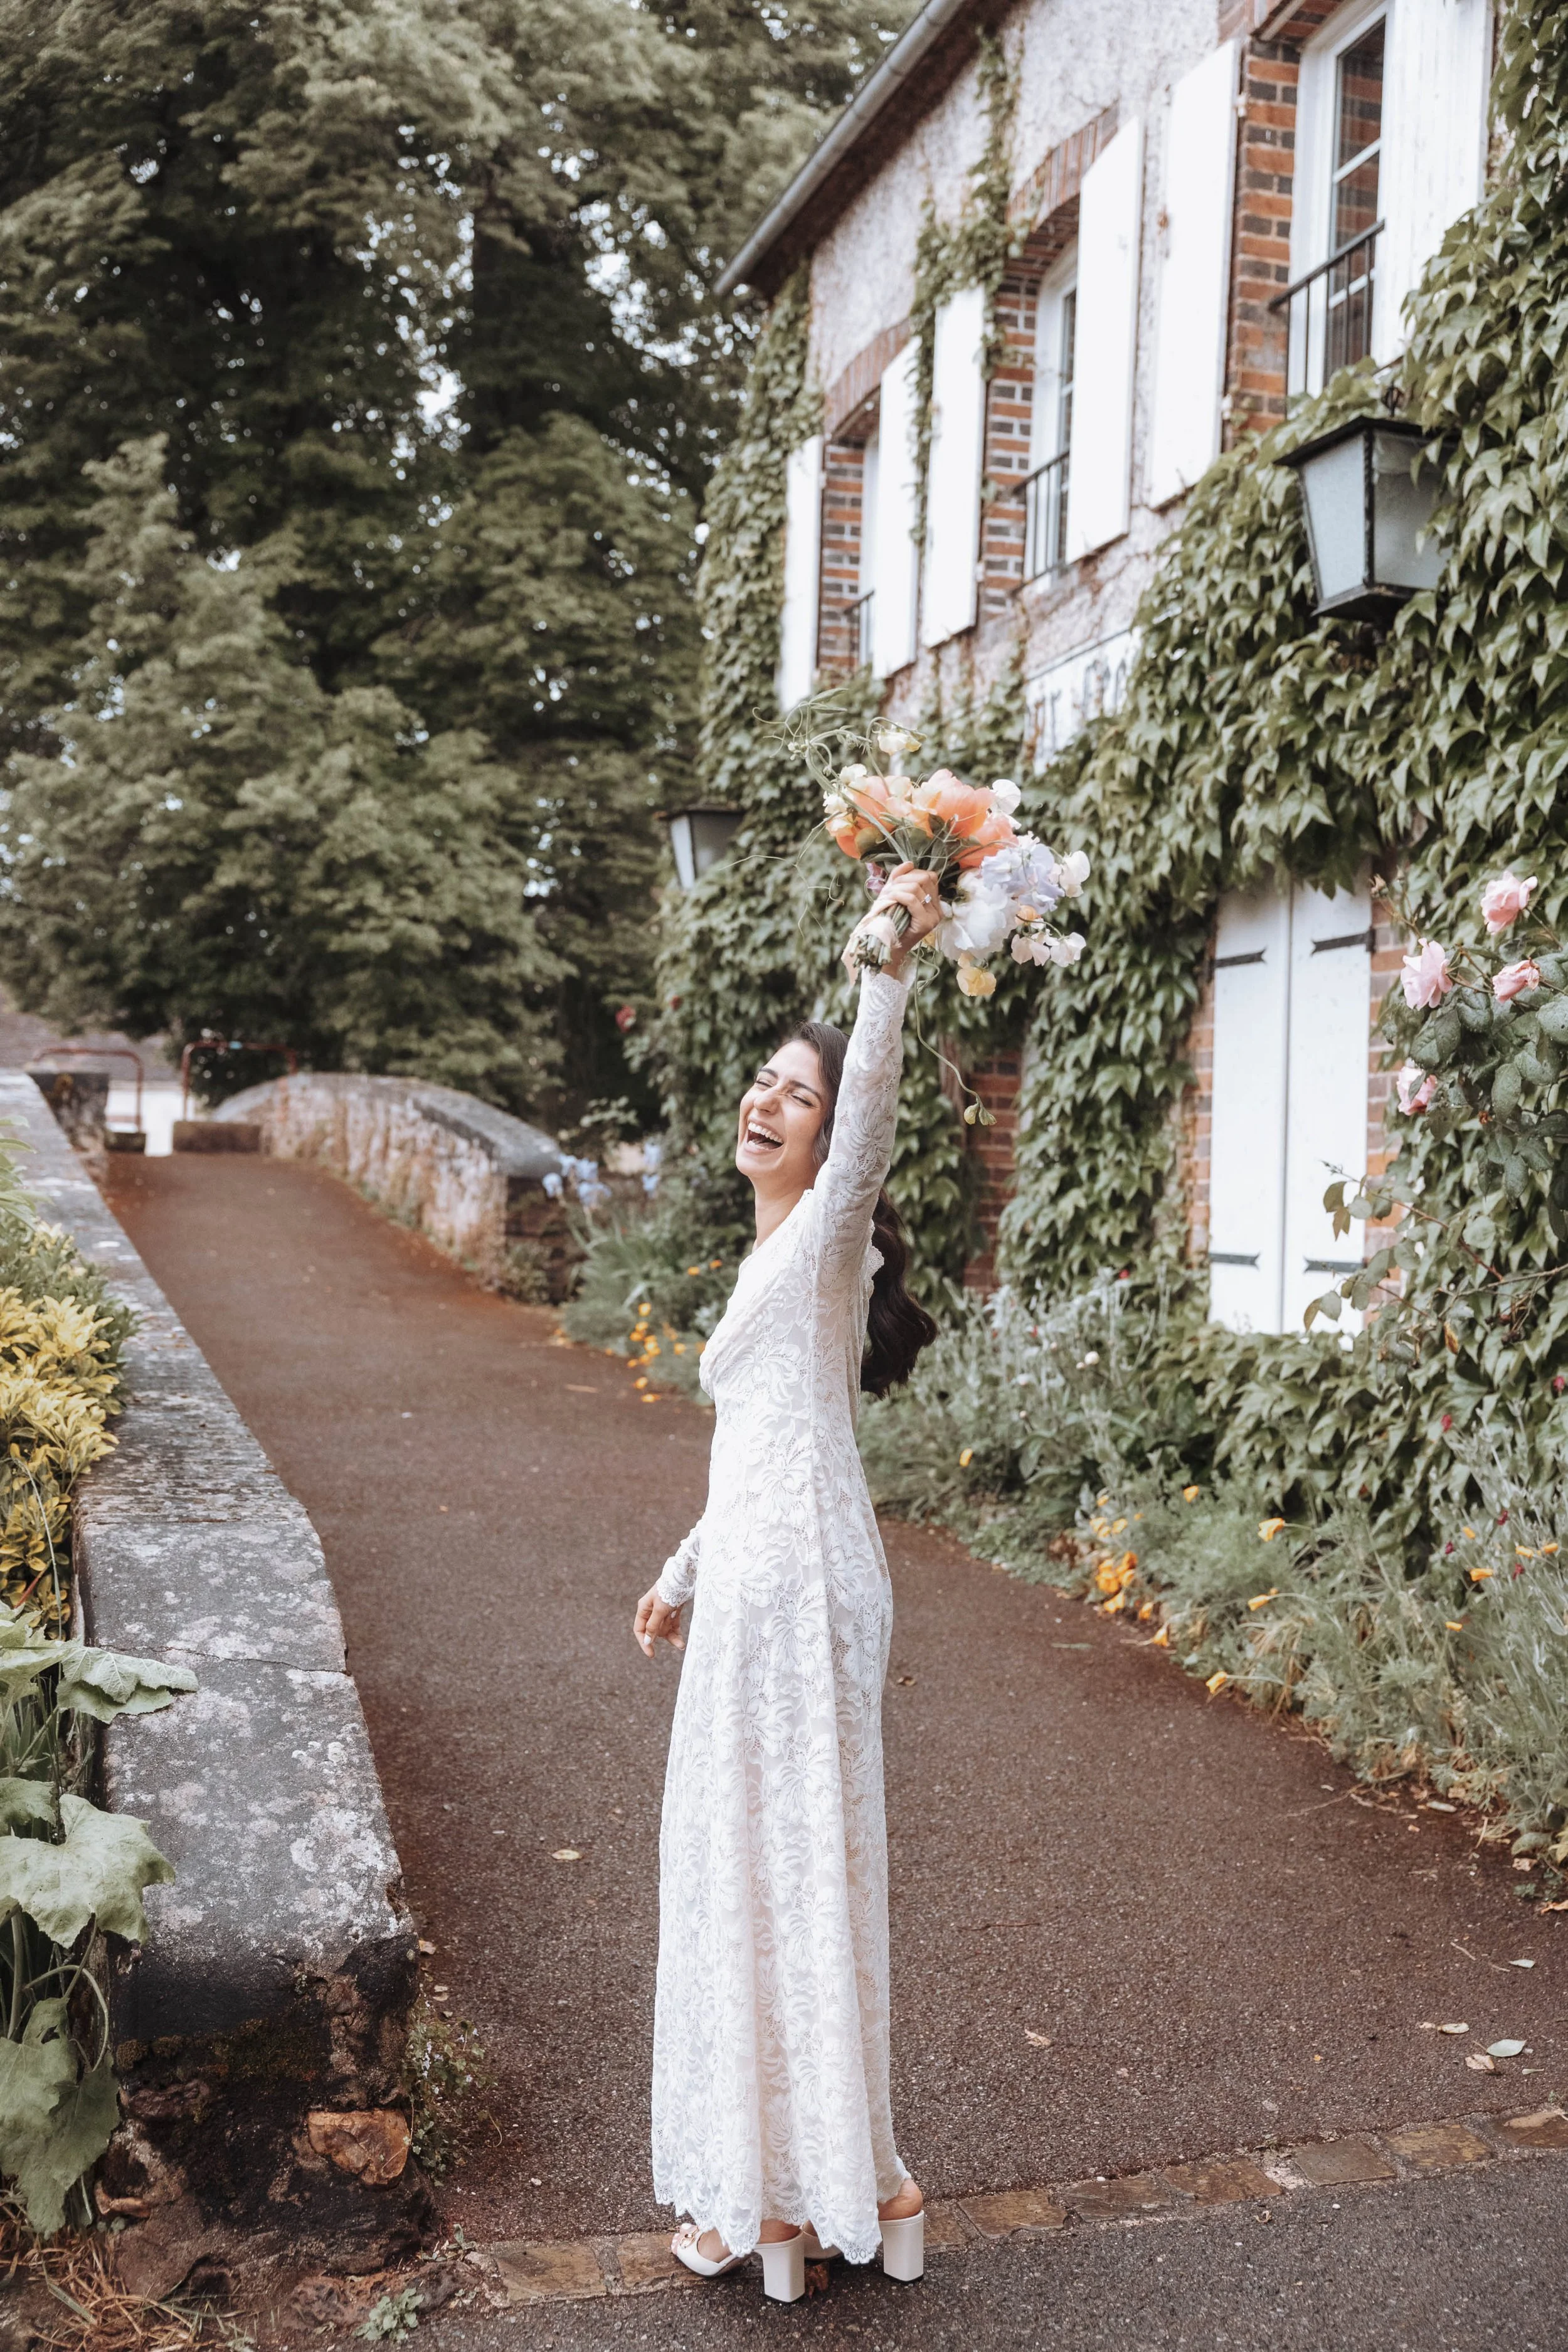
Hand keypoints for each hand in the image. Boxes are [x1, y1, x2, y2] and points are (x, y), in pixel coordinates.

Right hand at [634, 1584, 684, 1656]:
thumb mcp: (659, 1610)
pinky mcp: (672, 1611)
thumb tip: (647, 1641)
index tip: (651, 1654)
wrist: (684, 1577)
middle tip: (676, 1644)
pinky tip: (682, 1641)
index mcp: (644, 1608)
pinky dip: (676, 1633)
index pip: (640, 1630)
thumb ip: (653, 1626)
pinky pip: (673, 1625)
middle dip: (664, 1638)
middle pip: (654, 1631)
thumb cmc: (669, 1591)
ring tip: (682, 1645)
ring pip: (665, 1630)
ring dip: (672, 1637)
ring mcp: (662, 1611)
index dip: (644, 1642)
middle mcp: (652, 1611)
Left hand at [843, 862, 943, 976]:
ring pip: (917, 887)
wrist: (886, 948)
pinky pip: (912, 900)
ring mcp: (933, 917)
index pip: (929, 877)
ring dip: (897, 888)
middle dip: (903, 879)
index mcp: (934, 902)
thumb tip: (909, 863)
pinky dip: (898, 895)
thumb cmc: (890, 922)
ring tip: (886, 896)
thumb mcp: (894, 897)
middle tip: (889, 890)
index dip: (911, 874)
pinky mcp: (925, 923)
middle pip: (925, 878)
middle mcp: (937, 909)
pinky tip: (889, 898)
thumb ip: (900, 879)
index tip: (895, 883)